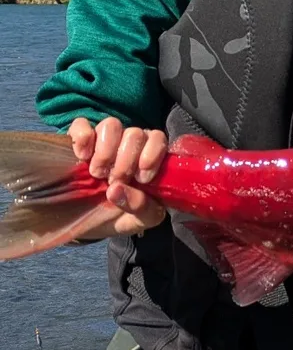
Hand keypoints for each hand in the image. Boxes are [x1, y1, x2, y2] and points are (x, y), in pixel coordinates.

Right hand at [67, 117, 167, 236]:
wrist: (88, 225)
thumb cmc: (121, 217)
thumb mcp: (138, 221)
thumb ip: (141, 208)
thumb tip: (116, 190)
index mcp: (149, 159)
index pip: (158, 139)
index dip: (151, 155)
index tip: (141, 179)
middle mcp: (129, 145)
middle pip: (135, 133)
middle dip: (126, 160)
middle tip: (114, 181)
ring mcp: (104, 141)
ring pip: (111, 125)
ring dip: (105, 151)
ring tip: (96, 173)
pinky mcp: (79, 141)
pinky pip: (81, 124)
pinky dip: (83, 137)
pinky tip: (82, 156)